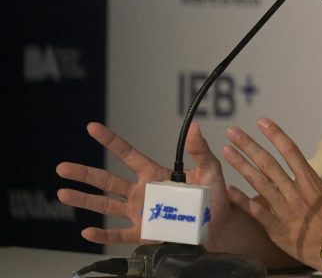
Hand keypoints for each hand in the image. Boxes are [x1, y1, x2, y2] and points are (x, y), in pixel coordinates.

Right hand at [55, 122, 233, 246]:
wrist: (218, 224)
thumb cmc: (213, 195)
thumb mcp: (210, 170)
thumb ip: (200, 150)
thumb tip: (195, 128)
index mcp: (154, 173)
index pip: (128, 154)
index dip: (111, 141)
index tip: (92, 128)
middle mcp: (142, 191)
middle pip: (107, 180)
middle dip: (85, 174)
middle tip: (62, 167)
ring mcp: (140, 212)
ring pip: (106, 205)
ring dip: (85, 200)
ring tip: (63, 193)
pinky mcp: (144, 233)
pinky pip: (119, 235)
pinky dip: (103, 235)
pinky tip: (87, 232)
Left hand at [222, 118, 321, 268]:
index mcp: (311, 182)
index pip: (290, 152)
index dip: (276, 135)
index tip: (262, 122)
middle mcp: (293, 192)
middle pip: (268, 164)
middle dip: (249, 146)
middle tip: (232, 131)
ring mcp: (282, 209)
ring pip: (258, 183)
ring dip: (241, 166)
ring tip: (226, 152)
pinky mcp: (275, 227)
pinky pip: (254, 211)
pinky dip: (241, 199)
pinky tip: (229, 189)